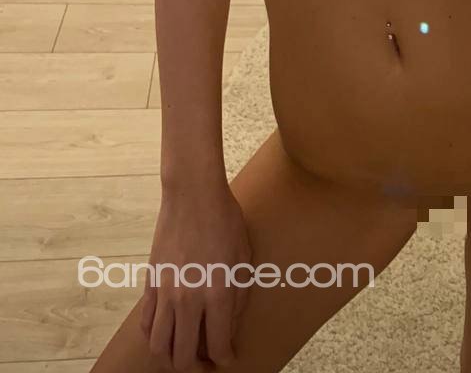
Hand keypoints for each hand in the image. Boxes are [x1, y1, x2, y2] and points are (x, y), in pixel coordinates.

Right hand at [140, 183, 251, 369]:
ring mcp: (165, 293)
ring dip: (171, 358)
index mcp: (217, 293)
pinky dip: (154, 337)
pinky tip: (167, 333)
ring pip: (159, 347)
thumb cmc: (225, 221)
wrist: (193, 195)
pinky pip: (146, 324)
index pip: (217, 346)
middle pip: (183, 356)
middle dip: (196, 367)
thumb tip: (229, 328)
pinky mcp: (151, 284)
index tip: (228, 358)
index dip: (224, 358)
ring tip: (184, 353)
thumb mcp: (243, 258)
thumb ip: (237, 298)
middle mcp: (188, 300)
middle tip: (205, 362)